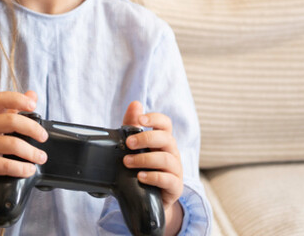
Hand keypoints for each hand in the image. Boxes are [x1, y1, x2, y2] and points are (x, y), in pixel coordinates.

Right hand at [0, 91, 48, 195]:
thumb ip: (14, 110)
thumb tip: (32, 94)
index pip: (0, 99)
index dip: (18, 99)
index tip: (33, 105)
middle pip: (11, 120)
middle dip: (33, 128)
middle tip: (44, 137)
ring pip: (12, 144)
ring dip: (31, 152)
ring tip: (41, 158)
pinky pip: (6, 165)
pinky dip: (22, 168)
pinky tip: (29, 170)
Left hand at [120, 101, 183, 220]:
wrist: (150, 199)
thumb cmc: (143, 168)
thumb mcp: (135, 148)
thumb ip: (133, 126)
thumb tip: (135, 104)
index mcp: (163, 141)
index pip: (165, 124)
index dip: (155, 119)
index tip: (140, 119)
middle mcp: (172, 153)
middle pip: (166, 139)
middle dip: (146, 138)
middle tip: (128, 143)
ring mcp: (175, 170)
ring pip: (166, 159)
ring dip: (145, 159)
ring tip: (127, 162)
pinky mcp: (174, 187)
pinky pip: (168, 180)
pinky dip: (153, 177)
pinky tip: (140, 177)